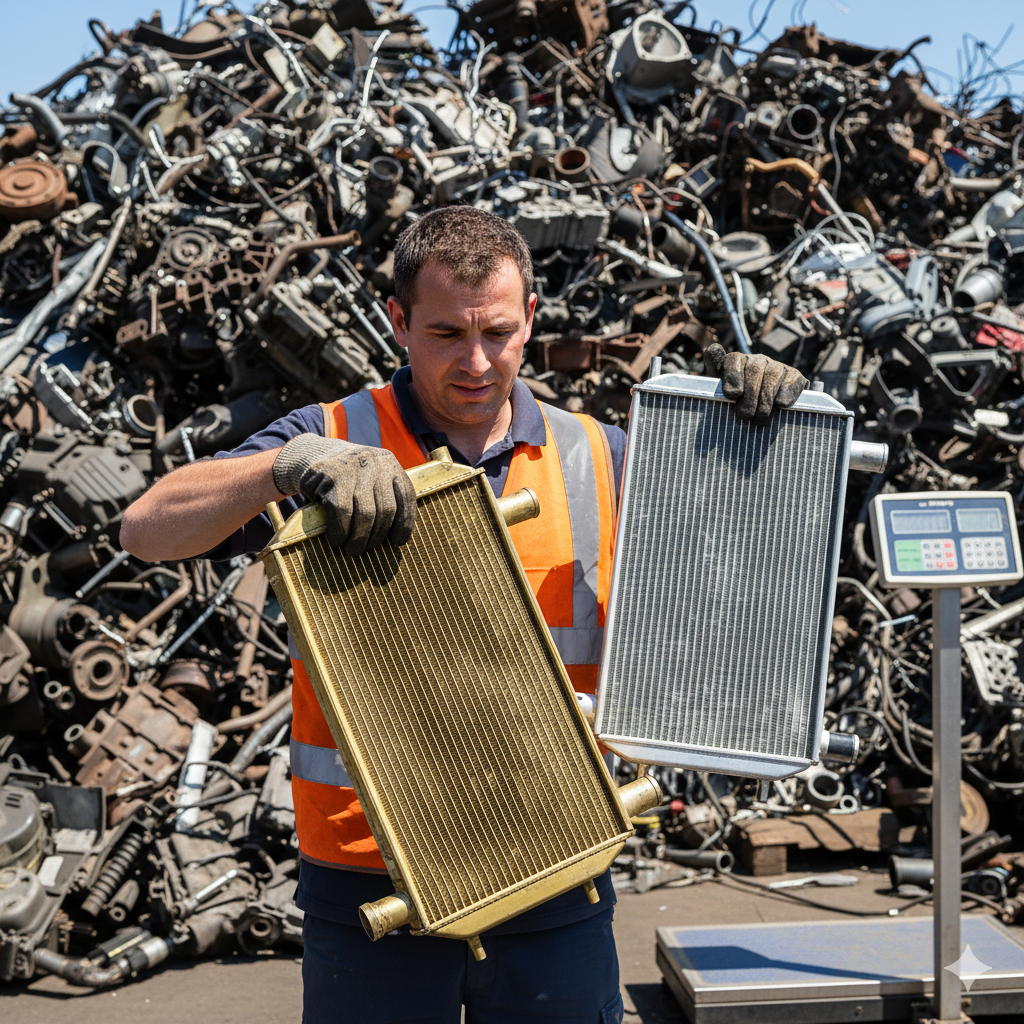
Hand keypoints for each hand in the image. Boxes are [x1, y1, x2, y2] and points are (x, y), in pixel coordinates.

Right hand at [272, 433, 415, 554]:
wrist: (310, 454)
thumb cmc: (347, 477)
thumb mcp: (370, 478)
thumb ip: (384, 497)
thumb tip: (396, 538)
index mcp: (389, 463)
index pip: (406, 496)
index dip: (404, 523)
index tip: (397, 542)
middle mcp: (375, 462)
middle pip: (386, 509)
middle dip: (377, 535)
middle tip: (366, 549)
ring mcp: (354, 468)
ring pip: (366, 514)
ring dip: (359, 538)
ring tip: (353, 549)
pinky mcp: (332, 476)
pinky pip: (343, 513)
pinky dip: (341, 531)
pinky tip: (337, 539)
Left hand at [703, 344, 807, 425]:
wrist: (765, 409)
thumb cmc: (738, 401)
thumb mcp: (722, 389)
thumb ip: (715, 371)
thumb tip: (711, 349)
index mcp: (737, 361)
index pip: (733, 360)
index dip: (733, 375)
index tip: (732, 394)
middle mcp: (757, 360)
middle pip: (754, 370)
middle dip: (749, 396)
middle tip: (745, 415)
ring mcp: (777, 366)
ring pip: (773, 376)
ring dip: (766, 400)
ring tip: (760, 419)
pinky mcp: (795, 376)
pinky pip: (792, 380)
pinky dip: (787, 393)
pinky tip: (781, 405)